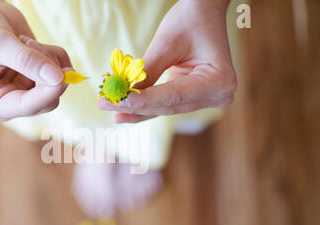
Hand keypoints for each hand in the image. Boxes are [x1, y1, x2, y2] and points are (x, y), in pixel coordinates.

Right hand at [0, 0, 71, 122]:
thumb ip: (27, 61)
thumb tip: (58, 78)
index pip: (27, 107)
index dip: (48, 92)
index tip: (64, 76)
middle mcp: (10, 104)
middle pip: (47, 101)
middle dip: (46, 71)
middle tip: (30, 44)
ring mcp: (25, 93)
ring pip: (56, 86)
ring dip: (48, 59)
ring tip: (24, 41)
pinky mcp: (37, 80)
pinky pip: (61, 74)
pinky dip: (54, 55)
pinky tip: (34, 44)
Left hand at [98, 0, 236, 122]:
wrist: (204, 13)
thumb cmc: (190, 20)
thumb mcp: (166, 43)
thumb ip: (148, 72)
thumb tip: (124, 94)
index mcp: (220, 81)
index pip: (174, 95)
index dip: (144, 100)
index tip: (119, 102)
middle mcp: (218, 96)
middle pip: (168, 106)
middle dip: (134, 106)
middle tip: (105, 104)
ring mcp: (207, 100)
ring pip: (164, 108)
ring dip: (135, 108)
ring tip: (108, 107)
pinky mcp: (194, 98)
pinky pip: (165, 104)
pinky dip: (144, 105)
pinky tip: (121, 111)